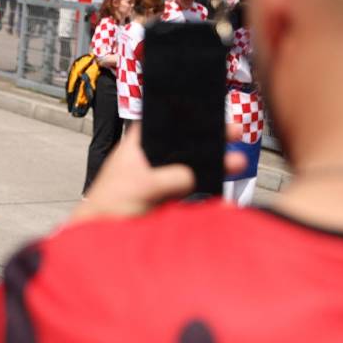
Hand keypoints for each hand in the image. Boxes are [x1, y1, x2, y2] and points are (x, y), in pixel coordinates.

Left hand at [73, 123, 246, 221]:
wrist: (105, 234)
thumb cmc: (110, 203)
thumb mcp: (140, 185)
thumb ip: (167, 178)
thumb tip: (190, 176)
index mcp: (139, 143)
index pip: (163, 120)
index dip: (185, 114)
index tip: (209, 108)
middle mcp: (152, 155)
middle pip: (184, 141)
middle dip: (209, 137)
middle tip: (233, 131)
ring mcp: (161, 175)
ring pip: (191, 163)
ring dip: (213, 162)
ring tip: (237, 162)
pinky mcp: (169, 194)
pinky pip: (192, 185)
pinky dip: (207, 184)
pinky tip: (222, 183)